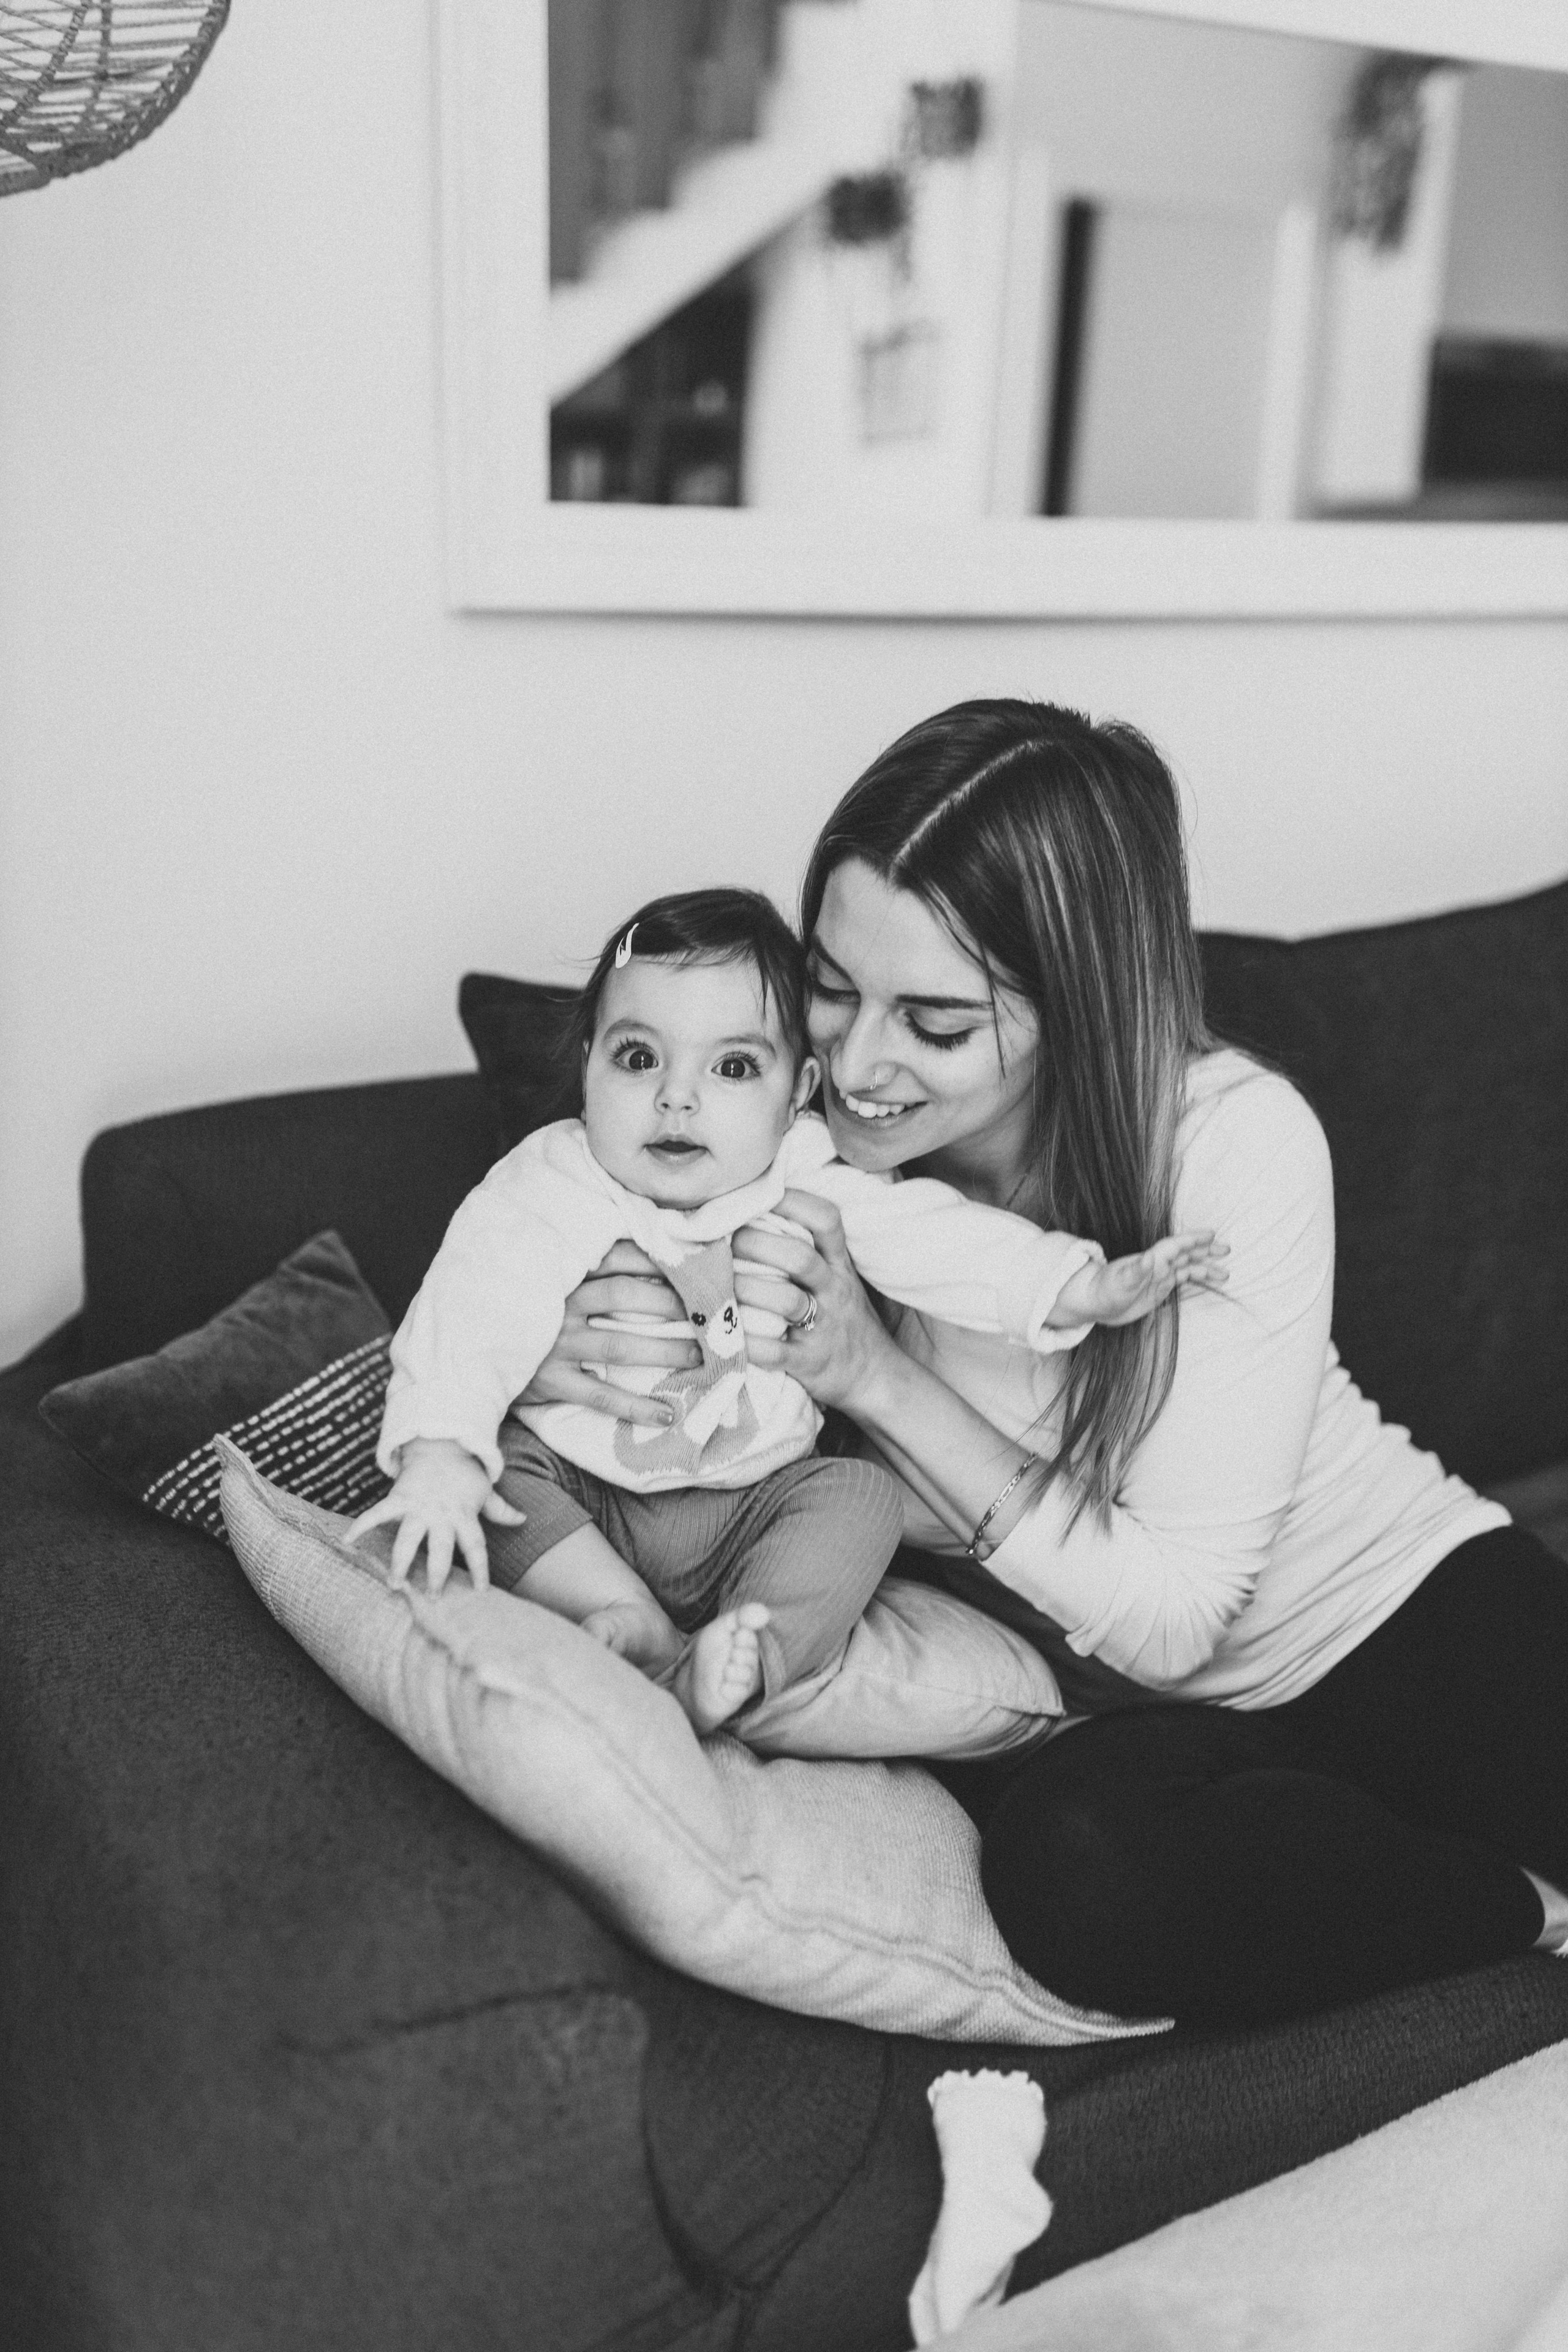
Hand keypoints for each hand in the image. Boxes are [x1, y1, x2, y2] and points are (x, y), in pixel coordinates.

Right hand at [349, 1436, 524, 1594]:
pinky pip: (378, 1513)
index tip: (480, 1591)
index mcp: (464, 1516)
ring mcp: (419, 1507)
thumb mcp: (484, 1491)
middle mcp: (441, 1515)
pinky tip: (346, 1541)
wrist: (441, 1444)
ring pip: (408, 1538)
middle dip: (437, 1573)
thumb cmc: (464, 1473)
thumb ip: (500, 1509)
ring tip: (394, 1584)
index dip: (479, 1569)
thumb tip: (522, 1519)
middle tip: (433, 1597)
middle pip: (440, 1548)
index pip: (476, 1547)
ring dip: (400, 1561)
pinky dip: (361, 1525)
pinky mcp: (399, 1498)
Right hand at [513, 1241, 696, 1427]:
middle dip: (671, 1303)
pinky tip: (668, 1415)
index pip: (616, 1256)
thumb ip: (587, 1266)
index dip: (656, 1259)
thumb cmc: (527, 1313)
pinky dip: (636, 1408)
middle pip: (625, 1295)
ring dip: (666, 1351)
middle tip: (709, 1313)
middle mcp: (560, 1305)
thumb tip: (650, 1253)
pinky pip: (601, 1397)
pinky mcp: (552, 1382)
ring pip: (620, 1345)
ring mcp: (556, 1346)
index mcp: (563, 1275)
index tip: (692, 1265)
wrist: (472, 1352)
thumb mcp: (549, 1281)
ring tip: (701, 1357)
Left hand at [733, 1189, 901, 1411]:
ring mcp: (823, 1327)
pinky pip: (775, 1352)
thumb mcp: (836, 1276)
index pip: (826, 1220)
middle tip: (725, 1241)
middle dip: (757, 1244)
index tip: (757, 1193)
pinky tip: (725, 1335)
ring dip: (747, 1290)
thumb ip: (807, 1246)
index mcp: (838, 1264)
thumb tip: (754, 1207)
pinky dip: (747, 1344)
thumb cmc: (842, 1316)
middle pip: (799, 1257)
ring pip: (786, 1301)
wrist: (874, 1374)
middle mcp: (833, 1290)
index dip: (792, 1200)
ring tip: (717, 1285)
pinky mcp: (809, 1363)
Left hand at [1051, 1230, 1229, 1329]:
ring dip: (1206, 1268)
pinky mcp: (1159, 1288)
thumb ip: (1135, 1270)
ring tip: (1225, 1274)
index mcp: (1151, 1260)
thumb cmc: (1105, 1290)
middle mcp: (1158, 1265)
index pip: (1176, 1245)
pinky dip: (1198, 1279)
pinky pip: (1183, 1280)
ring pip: (1188, 1267)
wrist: (1096, 1302)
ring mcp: (1160, 1276)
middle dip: (1206, 1250)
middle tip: (1226, 1249)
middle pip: (1186, 1253)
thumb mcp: (1120, 1281)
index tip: (1211, 1234)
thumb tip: (1149, 1259)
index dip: (1193, 1239)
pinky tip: (1210, 1281)